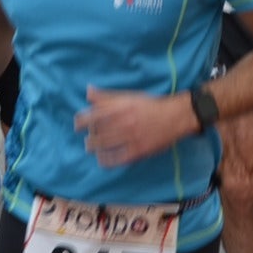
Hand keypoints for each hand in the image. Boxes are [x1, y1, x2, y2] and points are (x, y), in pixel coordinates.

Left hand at [74, 86, 198, 166]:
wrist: (174, 117)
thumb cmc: (149, 105)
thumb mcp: (128, 96)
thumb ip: (107, 96)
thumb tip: (88, 91)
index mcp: (121, 107)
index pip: (94, 115)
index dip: (81, 121)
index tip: (77, 124)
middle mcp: (124, 122)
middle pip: (97, 131)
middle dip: (88, 136)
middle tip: (86, 138)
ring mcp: (131, 138)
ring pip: (105, 145)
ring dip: (94, 147)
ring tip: (90, 147)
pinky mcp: (138, 151)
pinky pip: (117, 159)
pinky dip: (106, 160)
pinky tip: (102, 159)